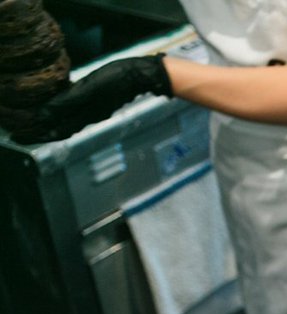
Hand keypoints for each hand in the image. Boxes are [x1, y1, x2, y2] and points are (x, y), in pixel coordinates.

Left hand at [11, 54, 172, 143]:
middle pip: (59, 129)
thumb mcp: (89, 88)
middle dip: (39, 132)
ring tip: (33, 124)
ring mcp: (94, 110)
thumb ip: (67, 102)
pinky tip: (58, 109)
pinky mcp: (98, 102)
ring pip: (66, 122)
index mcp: (85, 114)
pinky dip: (61, 115)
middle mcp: (88, 116)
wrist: (142, 75)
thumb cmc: (117, 79)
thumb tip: (43, 115)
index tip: (17, 138)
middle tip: (19, 134)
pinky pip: (74, 113)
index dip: (35, 134)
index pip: (55, 129)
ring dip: (49, 125)